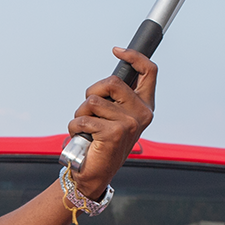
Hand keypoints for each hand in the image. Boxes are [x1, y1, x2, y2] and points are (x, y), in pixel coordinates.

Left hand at [67, 45, 156, 194]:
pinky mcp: (115, 132)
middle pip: (111, 82)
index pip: (149, 72)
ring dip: (80, 113)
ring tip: (86, 129)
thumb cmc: (99, 142)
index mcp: (144, 106)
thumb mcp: (111, 115)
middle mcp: (142, 114)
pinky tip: (83, 138)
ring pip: (92, 100)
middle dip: (91, 93)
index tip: (116, 51)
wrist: (93, 174)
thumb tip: (113, 72)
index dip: (134, 56)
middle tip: (89, 111)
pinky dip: (75, 127)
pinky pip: (83, 118)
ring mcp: (130, 123)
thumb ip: (115, 96)